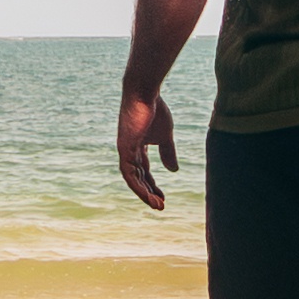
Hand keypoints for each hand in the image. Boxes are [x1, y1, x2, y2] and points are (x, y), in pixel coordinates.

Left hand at [115, 85, 180, 211]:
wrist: (144, 92)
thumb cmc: (155, 109)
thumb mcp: (165, 136)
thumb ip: (168, 152)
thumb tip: (174, 170)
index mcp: (137, 147)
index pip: (144, 170)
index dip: (153, 184)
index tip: (163, 196)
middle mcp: (128, 151)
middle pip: (138, 177)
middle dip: (149, 192)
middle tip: (160, 206)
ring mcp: (125, 150)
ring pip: (132, 178)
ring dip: (143, 193)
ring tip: (156, 205)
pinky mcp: (124, 148)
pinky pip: (129, 173)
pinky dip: (138, 185)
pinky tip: (147, 194)